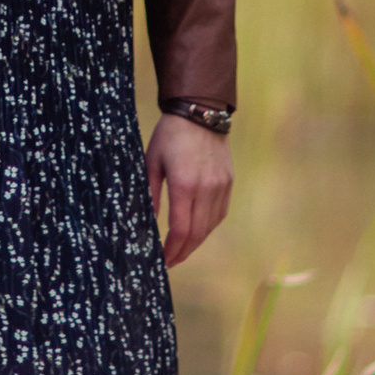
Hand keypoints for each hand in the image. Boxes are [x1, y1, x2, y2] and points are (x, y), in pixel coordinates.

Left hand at [145, 114, 231, 270]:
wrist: (201, 111)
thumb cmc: (170, 135)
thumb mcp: (152, 161)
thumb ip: (150, 193)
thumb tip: (146, 222)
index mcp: (185, 184)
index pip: (180, 229)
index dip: (171, 250)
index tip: (161, 261)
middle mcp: (207, 189)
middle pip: (197, 234)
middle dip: (182, 252)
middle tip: (169, 263)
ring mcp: (221, 186)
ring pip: (210, 227)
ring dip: (195, 243)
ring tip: (180, 251)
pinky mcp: (228, 183)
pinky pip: (219, 214)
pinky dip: (207, 228)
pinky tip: (196, 232)